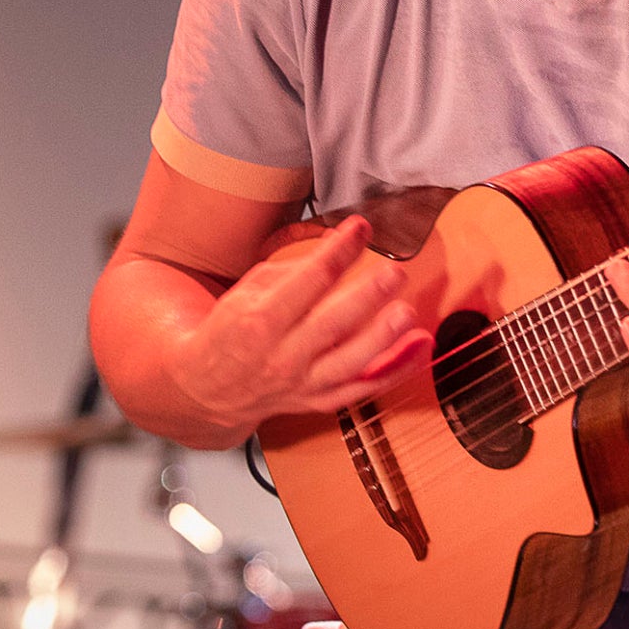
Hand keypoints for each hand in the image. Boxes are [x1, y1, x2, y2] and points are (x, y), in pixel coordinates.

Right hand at [163, 217, 430, 434]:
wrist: (208, 389)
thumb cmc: (232, 330)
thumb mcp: (249, 290)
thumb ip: (295, 268)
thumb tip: (339, 243)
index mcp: (261, 319)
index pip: (308, 281)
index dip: (339, 250)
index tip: (361, 227)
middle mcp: (283, 355)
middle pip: (332, 325)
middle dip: (367, 297)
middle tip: (394, 272)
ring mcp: (303, 383)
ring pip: (351, 364)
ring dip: (384, 338)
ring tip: (408, 312)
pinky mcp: (319, 401)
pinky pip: (363, 389)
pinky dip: (396, 371)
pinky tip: (420, 347)